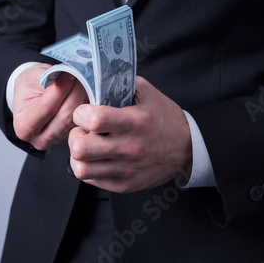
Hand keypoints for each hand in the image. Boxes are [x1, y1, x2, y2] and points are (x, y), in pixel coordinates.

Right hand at [13, 64, 87, 149]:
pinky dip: (87, 104)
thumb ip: (49, 78)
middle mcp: (40, 138)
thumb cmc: (30, 86)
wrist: (32, 95)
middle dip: (75, 92)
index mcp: (23, 126)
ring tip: (84, 79)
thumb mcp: (33, 77)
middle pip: (65, 116)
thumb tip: (69, 76)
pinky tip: (87, 91)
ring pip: (77, 118)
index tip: (69, 74)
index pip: (46, 109)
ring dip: (83, 97)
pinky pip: (83, 120)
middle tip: (81, 74)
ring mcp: (57, 140)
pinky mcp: (71, 136)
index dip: (60, 90)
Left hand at [68, 76, 192, 192]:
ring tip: (88, 146)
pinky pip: (91, 180)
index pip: (94, 120)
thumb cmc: (165, 118)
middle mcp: (130, 147)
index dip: (80, 113)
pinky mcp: (125, 185)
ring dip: (79, 155)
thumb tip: (95, 79)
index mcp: (135, 122)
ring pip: (81, 169)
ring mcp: (127, 169)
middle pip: (80, 148)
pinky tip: (98, 158)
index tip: (84, 112)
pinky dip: (89, 168)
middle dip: (75, 136)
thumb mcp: (146, 93)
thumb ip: (120, 84)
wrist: (187, 148)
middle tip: (83, 131)